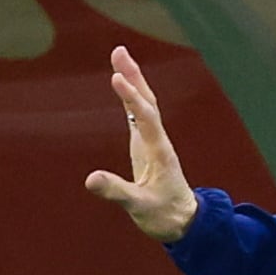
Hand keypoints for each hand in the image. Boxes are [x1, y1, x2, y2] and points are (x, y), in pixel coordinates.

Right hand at [84, 45, 199, 241]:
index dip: (132, 98)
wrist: (184, 223)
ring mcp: (153, 143)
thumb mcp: (139, 207)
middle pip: (148, 103)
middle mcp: (158, 142)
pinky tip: (122, 84)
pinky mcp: (147, 148)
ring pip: (145, 106)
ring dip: (133, 81)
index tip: (117, 77)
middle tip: (119, 51)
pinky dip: (130, 98)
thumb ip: (117, 192)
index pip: (146, 119)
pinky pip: (139, 116)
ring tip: (119, 58)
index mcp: (159, 153)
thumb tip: (91, 179)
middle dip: (134, 77)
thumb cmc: (165, 216)